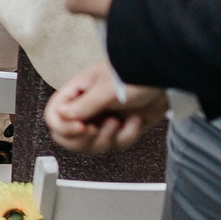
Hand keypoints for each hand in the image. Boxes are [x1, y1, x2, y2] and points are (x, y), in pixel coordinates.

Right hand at [43, 62, 167, 153]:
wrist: (166, 77)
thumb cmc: (135, 74)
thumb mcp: (105, 90)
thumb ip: (82, 106)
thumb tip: (61, 116)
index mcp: (77, 93)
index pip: (54, 116)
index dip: (63, 127)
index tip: (81, 127)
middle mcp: (87, 108)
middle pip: (67, 137)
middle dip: (84, 140)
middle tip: (95, 130)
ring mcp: (103, 120)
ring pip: (92, 146)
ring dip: (107, 138)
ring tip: (119, 121)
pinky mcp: (121, 129)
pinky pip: (117, 144)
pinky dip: (128, 135)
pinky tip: (136, 120)